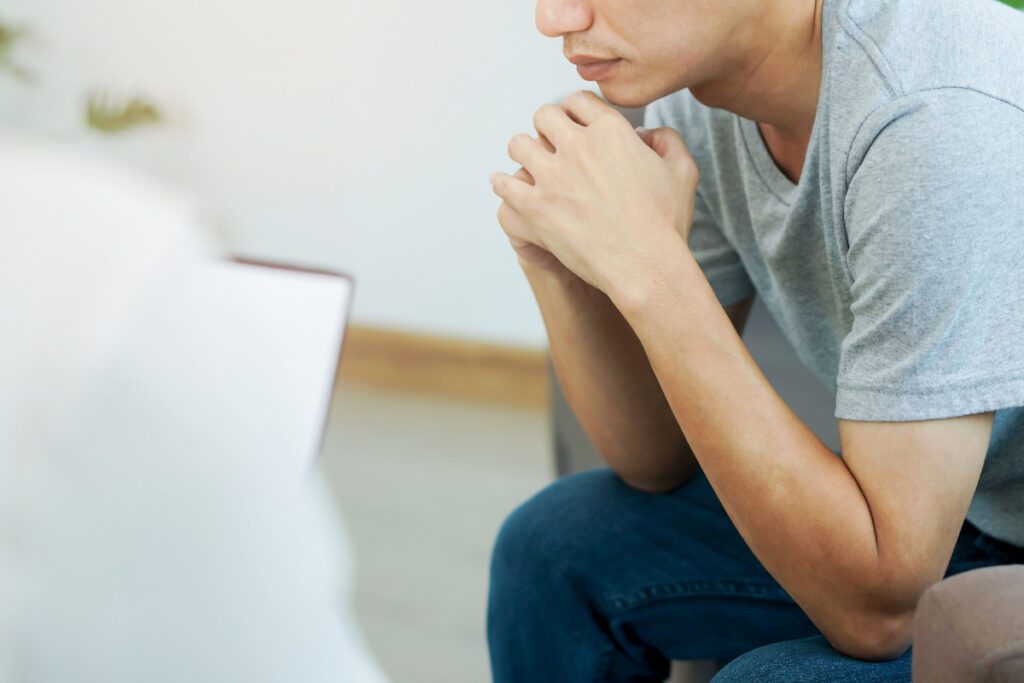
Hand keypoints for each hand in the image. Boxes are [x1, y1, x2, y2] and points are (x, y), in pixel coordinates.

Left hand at [489, 90, 697, 297]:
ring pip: (519, 144)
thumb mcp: (683, 170)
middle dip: (547, 128)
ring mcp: (553, 177)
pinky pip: (504, 184)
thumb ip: (666, 140)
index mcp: (611, 132)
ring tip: (529, 165)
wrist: (646, 265)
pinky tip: (507, 186)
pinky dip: (503, 183)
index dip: (575, 111)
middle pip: (544, 116)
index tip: (573, 123)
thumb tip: (645, 134)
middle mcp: (578, 147)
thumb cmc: (666, 224)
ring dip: (524, 152)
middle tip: (550, 144)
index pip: (578, 101)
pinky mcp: (536, 207)